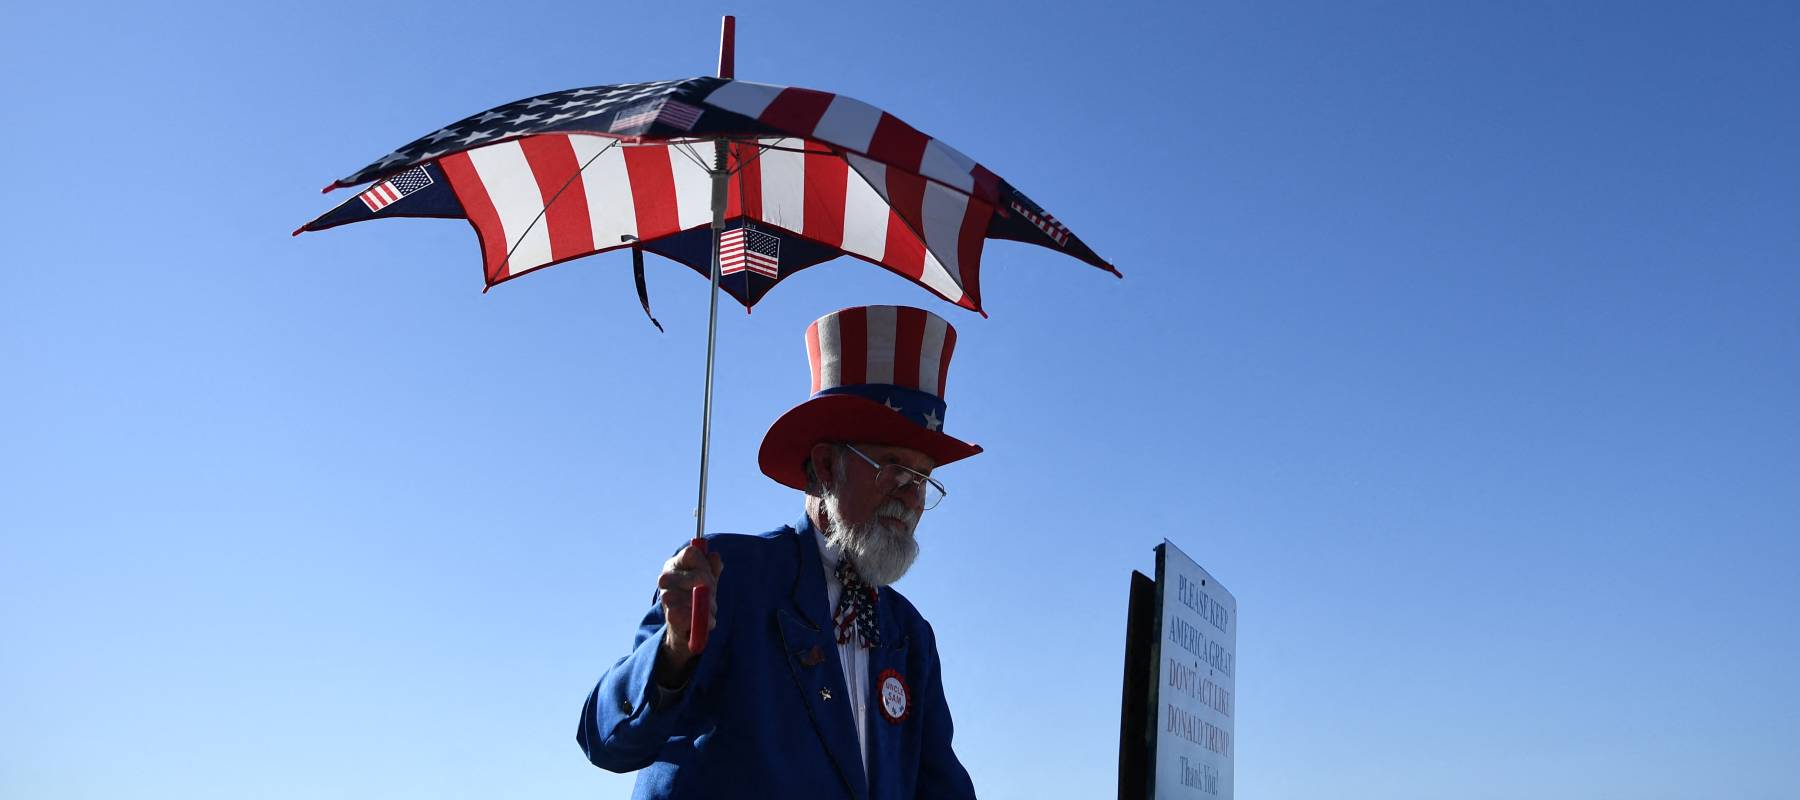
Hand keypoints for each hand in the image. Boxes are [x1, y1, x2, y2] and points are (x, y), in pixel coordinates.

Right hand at [655, 543, 723, 680]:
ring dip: (709, 606)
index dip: (705, 563)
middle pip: (699, 575)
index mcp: (673, 565)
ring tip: (704, 611)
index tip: (709, 575)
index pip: (691, 553)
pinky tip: (699, 622)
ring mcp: (666, 596)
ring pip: (700, 595)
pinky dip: (705, 620)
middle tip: (712, 597)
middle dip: (711, 587)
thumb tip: (714, 556)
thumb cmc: (694, 599)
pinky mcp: (671, 615)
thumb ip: (711, 568)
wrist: (682, 630)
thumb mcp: (706, 581)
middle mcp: (665, 578)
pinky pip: (697, 614)